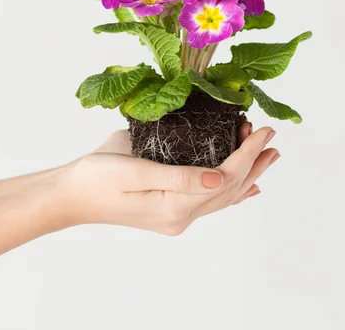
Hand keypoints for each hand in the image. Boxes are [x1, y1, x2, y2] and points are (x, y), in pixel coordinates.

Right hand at [55, 118, 279, 234]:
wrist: (71, 195)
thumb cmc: (96, 177)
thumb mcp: (135, 171)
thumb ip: (180, 177)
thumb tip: (221, 179)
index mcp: (175, 206)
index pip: (225, 176)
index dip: (248, 152)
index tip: (264, 129)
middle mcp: (181, 216)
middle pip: (230, 187)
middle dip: (254, 161)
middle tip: (273, 138)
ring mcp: (176, 216)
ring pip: (223, 194)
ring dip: (247, 173)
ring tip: (267, 155)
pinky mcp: (170, 209)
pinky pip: (209, 200)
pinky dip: (231, 190)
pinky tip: (245, 187)